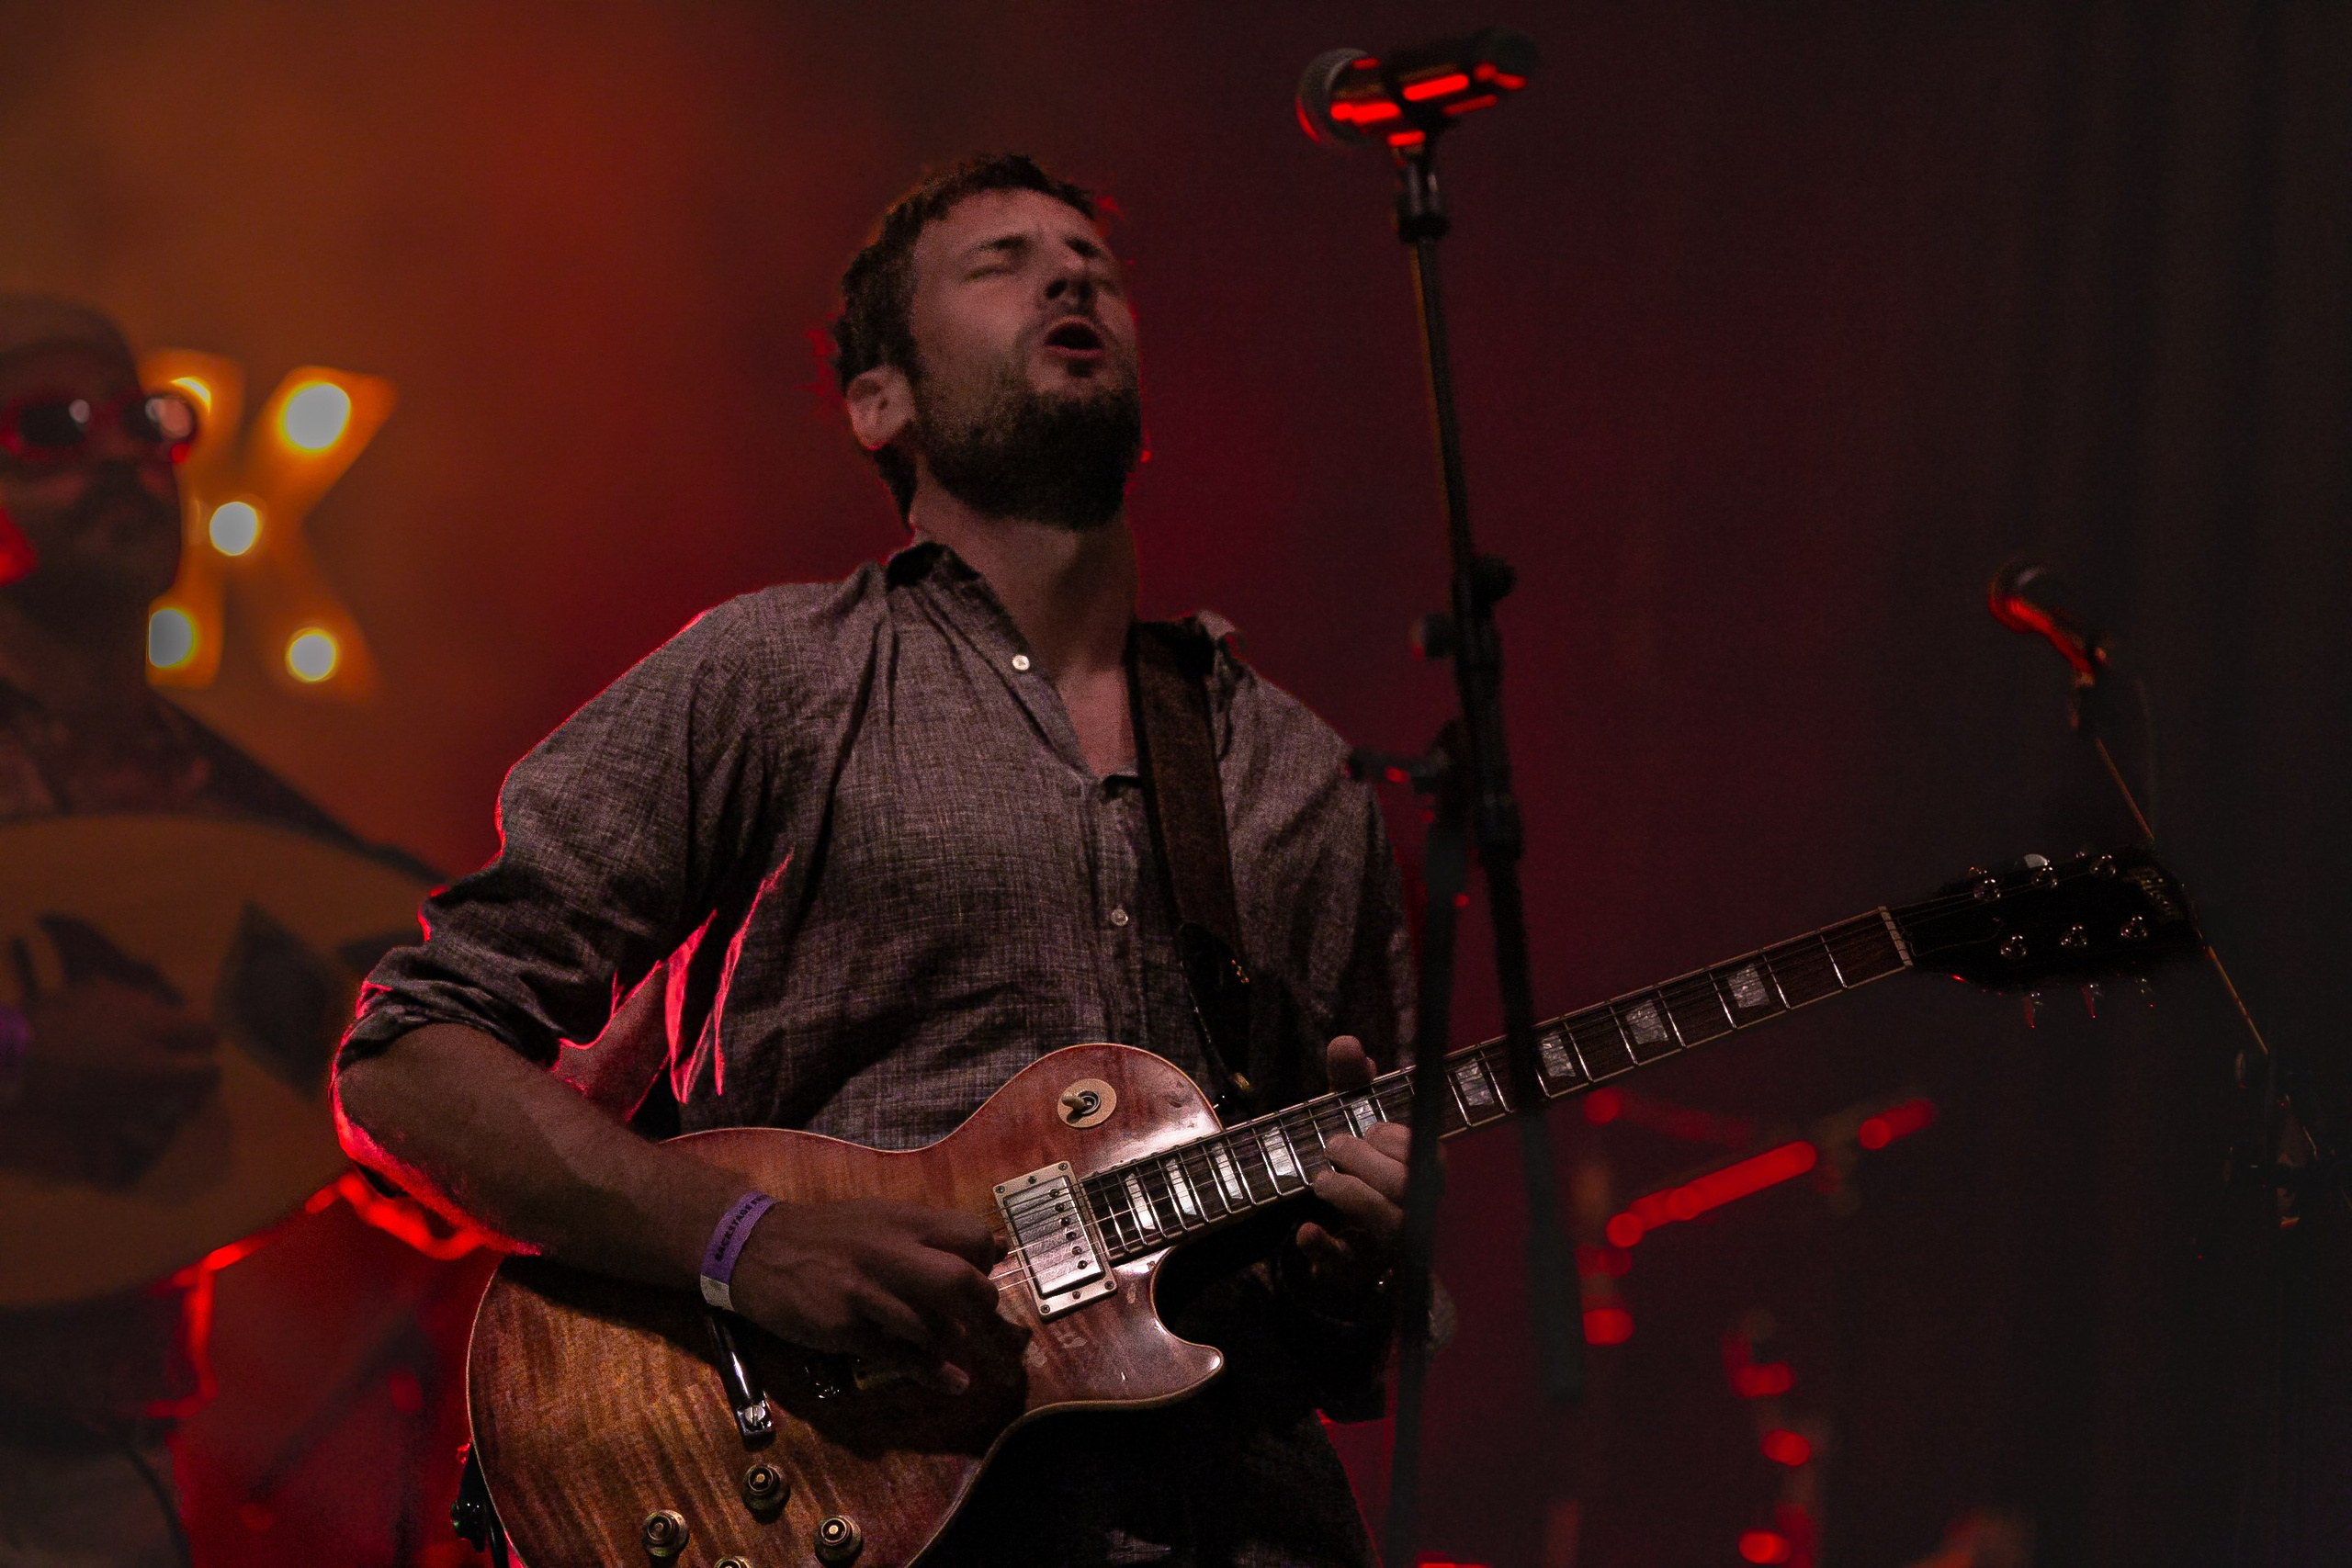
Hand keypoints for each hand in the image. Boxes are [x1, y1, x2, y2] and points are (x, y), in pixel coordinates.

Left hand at [0, 978, 220, 1185]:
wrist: (12, 1053)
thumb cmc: (55, 1095)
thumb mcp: (89, 1124)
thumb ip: (117, 1140)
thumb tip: (121, 1169)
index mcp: (158, 1069)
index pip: (209, 1073)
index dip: (204, 1087)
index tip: (191, 1095)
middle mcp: (156, 1030)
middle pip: (205, 1031)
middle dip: (198, 1047)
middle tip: (176, 1061)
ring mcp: (131, 1002)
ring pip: (168, 1010)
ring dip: (161, 1028)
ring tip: (134, 1041)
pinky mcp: (103, 986)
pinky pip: (128, 997)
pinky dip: (123, 1012)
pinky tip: (99, 1024)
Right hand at [726, 1198, 1009, 1394]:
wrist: (755, 1247)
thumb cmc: (826, 1236)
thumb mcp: (882, 1219)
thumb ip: (933, 1235)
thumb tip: (997, 1246)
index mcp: (905, 1221)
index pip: (972, 1235)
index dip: (987, 1262)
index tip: (982, 1281)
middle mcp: (891, 1252)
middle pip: (961, 1281)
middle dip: (985, 1311)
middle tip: (986, 1325)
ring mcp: (867, 1291)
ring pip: (933, 1325)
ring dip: (956, 1345)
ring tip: (964, 1354)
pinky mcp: (844, 1327)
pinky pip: (899, 1355)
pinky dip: (933, 1373)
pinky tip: (953, 1382)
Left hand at [1295, 1034, 1414, 1316]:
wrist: (1329, 1237)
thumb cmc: (1351, 1169)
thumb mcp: (1347, 1121)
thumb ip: (1349, 1084)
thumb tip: (1347, 1043)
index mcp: (1417, 1174)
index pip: (1429, 1155)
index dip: (1399, 1139)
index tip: (1370, 1130)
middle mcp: (1411, 1211)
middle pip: (1409, 1188)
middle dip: (1368, 1161)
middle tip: (1334, 1148)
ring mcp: (1383, 1245)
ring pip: (1390, 1226)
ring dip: (1352, 1195)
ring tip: (1319, 1180)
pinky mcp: (1350, 1271)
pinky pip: (1344, 1266)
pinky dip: (1323, 1247)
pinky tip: (1305, 1231)